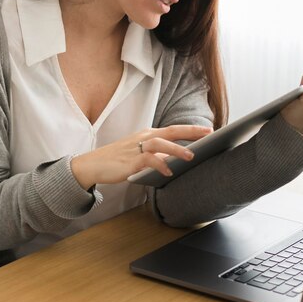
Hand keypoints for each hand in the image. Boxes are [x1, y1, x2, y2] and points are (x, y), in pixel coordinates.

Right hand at [70, 124, 212, 188]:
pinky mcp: (130, 160)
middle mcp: (144, 138)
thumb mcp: (141, 156)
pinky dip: (159, 164)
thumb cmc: (118, 160)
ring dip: (177, 150)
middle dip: (191, 132)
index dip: (191, 129)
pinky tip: (168, 172)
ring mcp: (137, 148)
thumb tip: (174, 159)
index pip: (173, 129)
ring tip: (191, 157)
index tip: (208, 130)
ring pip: (160, 143)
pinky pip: (148, 160)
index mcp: (148, 135)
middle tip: (208, 134)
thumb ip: (157, 156)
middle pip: (171, 131)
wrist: (93, 164)